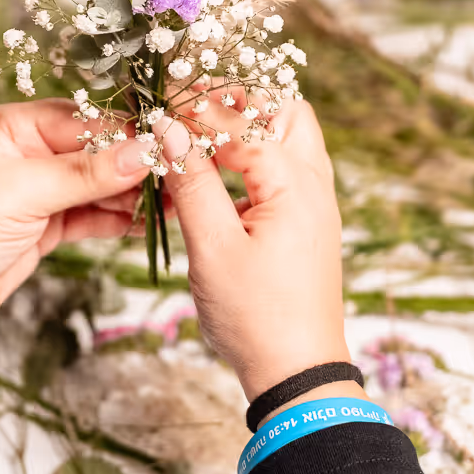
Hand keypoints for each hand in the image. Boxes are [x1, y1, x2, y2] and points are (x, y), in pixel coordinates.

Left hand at [0, 102, 149, 357]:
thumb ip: (87, 173)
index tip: (169, 141)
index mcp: (12, 126)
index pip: (83, 118)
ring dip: (132, 194)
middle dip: (135, 163)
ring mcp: (36, 190)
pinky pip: (90, 215)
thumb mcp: (23, 191)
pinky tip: (146, 222)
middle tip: (181, 172)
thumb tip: (145, 151)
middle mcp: (26, 152)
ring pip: (98, 185)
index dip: (126, 131)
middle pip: (95, 149)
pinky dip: (116, 220)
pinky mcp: (44, 225)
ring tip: (174, 201)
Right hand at [161, 97, 350, 407]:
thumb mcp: (213, 248)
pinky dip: (256, 156)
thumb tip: (167, 129)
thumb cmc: (256, 317)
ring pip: (290, 138)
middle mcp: (315, 185)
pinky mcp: (308, 224)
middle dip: (239, 100)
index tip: (158, 107)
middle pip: (286, 111)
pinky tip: (218, 174)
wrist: (297, 373)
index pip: (243, 122)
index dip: (197, 111)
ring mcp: (316, 204)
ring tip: (201, 131)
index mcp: (295, 184)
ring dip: (250, 127)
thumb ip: (191, 183)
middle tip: (190, 104)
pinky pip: (286, 169)